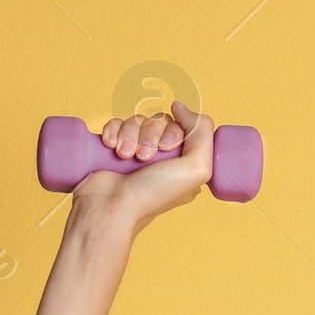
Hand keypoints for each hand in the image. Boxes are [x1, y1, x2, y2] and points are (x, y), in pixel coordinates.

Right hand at [68, 102, 214, 238]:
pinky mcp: (115, 148)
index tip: (165, 149)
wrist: (111, 206)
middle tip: (143, 157)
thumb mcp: (197, 169)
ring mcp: (137, 153)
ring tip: (125, 156)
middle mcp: (162, 158)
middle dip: (150, 134)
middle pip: (159, 120)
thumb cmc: (153, 194)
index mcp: (184, 164)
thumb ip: (203, 134)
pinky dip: (113, 131)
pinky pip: (117, 122)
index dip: (173, 132)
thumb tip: (180, 108)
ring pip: (137, 120)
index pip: (182, 126)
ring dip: (130, 134)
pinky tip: (111, 147)